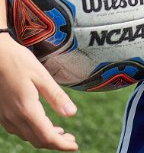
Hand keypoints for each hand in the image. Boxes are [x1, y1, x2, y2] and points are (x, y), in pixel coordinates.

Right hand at [0, 35, 77, 149]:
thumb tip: (72, 114)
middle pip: (38, 140)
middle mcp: (15, 118)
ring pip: (28, 137)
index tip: (75, 146)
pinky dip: (33, 132)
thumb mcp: (41, 75)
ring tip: (61, 132)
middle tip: (71, 140)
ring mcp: (7, 118)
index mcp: (27, 109)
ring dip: (45, 138)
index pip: (47, 136)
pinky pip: (19, 130)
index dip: (62, 145)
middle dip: (56, 143)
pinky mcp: (3, 114)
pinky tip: (42, 124)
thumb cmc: (19, 61)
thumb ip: (56, 96)